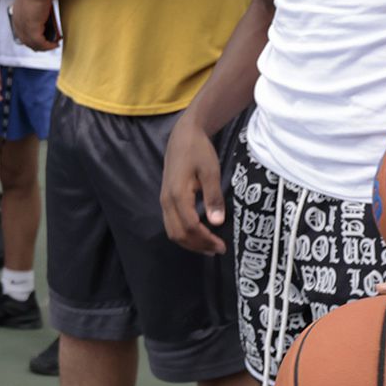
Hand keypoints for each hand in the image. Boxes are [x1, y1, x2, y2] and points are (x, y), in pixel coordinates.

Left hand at [9, 0, 58, 50]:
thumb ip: (38, 3)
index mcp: (16, 15)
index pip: (22, 32)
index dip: (32, 38)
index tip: (44, 38)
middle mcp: (17, 23)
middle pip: (27, 41)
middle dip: (39, 44)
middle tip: (51, 43)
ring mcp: (23, 27)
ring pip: (34, 44)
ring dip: (45, 46)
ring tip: (55, 43)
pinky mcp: (32, 30)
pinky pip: (40, 43)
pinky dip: (48, 46)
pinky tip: (56, 44)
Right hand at [159, 115, 227, 253]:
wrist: (182, 136)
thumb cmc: (198, 151)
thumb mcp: (210, 171)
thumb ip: (213, 197)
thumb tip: (217, 222)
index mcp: (177, 195)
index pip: (190, 227)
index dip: (205, 239)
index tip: (222, 245)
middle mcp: (167, 201)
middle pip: (178, 234)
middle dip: (198, 245)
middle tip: (217, 249)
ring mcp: (164, 201)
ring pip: (172, 232)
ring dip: (190, 243)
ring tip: (209, 246)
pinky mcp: (166, 199)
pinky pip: (171, 224)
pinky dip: (184, 234)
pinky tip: (198, 234)